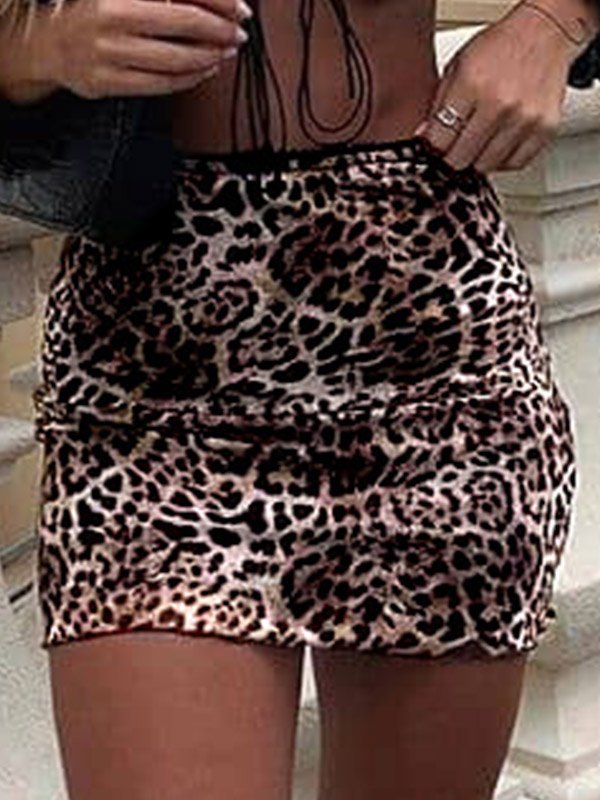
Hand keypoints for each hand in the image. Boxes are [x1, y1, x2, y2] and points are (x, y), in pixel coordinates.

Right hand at [36, 0, 251, 98]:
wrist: (50, 43)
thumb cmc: (95, 14)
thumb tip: (218, 7)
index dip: (218, 2)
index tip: (240, 10)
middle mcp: (110, 14)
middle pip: (184, 22)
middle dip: (219, 31)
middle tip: (237, 34)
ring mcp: (107, 51)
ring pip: (176, 59)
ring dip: (209, 58)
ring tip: (224, 53)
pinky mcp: (106, 81)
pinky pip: (161, 84)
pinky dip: (190, 79)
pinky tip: (203, 71)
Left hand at [411, 1, 579, 173]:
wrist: (544, 33)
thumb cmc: (500, 48)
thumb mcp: (457, 67)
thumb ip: (438, 105)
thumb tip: (424, 139)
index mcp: (472, 85)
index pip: (439, 141)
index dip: (433, 148)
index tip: (434, 147)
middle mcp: (500, 104)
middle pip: (461, 159)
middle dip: (453, 156)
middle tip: (454, 146)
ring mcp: (525, 119)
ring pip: (487, 166)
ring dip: (478, 159)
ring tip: (478, 141)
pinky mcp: (545, 128)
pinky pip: (515, 163)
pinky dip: (503, 159)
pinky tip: (498, 143)